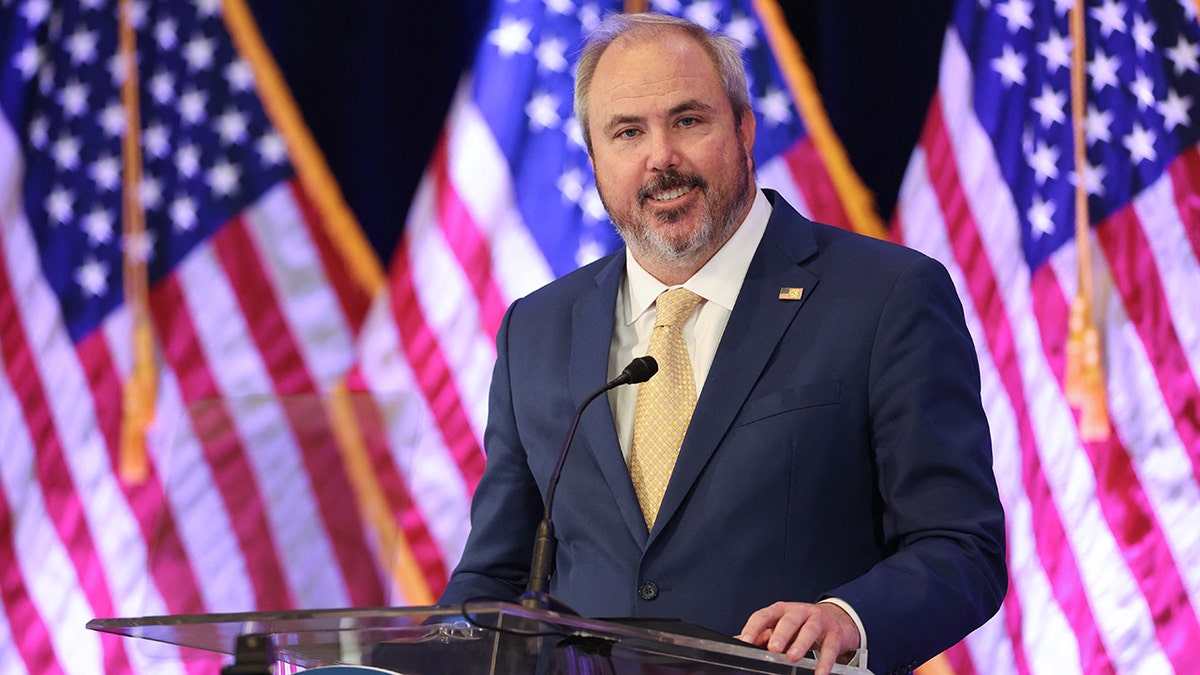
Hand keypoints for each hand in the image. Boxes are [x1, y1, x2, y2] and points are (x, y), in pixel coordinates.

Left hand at [736, 601, 860, 674]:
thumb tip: (738, 641)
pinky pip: (830, 648)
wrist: (837, 620)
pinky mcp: (835, 634)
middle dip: (780, 634)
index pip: (764, 615)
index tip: (745, 640)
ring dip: (801, 644)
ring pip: (810, 630)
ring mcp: (819, 621)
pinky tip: (819, 673)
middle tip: (773, 648)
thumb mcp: (781, 626)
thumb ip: (762, 635)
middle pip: (789, 620)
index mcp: (782, 610)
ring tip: (793, 657)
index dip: (754, 627)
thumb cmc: (803, 624)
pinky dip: (825, 662)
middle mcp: (800, 612)